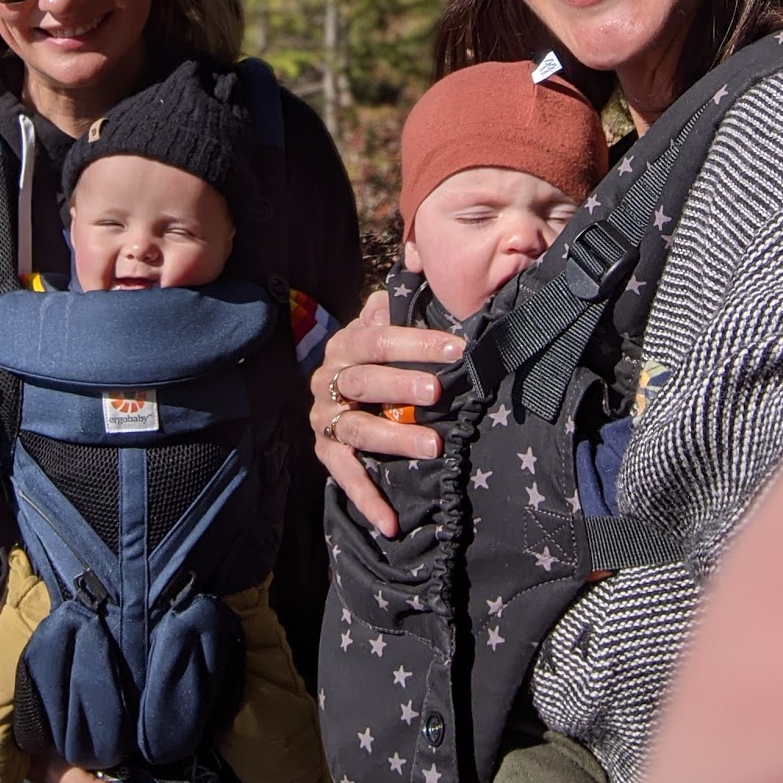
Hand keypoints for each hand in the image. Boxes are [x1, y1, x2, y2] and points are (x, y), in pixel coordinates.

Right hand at [311, 290, 463, 538]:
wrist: (332, 394)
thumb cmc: (372, 358)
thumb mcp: (379, 324)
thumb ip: (396, 299)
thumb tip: (415, 259)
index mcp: (345, 344)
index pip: (380, 338)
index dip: (418, 342)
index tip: (458, 348)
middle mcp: (328, 379)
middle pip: (364, 381)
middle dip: (401, 385)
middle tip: (437, 391)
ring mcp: (325, 418)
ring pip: (358, 428)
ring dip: (394, 439)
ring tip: (432, 447)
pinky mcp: (325, 452)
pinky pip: (344, 477)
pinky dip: (368, 500)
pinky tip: (392, 523)